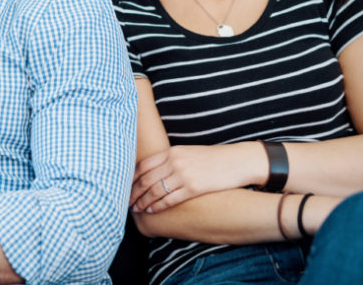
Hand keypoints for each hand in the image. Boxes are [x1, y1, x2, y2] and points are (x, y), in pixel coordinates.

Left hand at [130, 142, 265, 213]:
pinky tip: (152, 211)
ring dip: (143, 201)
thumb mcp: (188, 152)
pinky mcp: (194, 187)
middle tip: (126, 202)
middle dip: (134, 192)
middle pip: (146, 179)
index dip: (132, 178)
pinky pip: (170, 199)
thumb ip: (171, 159)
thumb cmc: (213, 158)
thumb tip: (154, 171)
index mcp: (172, 151)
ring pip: (155, 191)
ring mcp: (184, 174)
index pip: (143, 165)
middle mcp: (175, 161)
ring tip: (137, 209)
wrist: (237, 161)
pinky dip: (158, 206)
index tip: (125, 186)